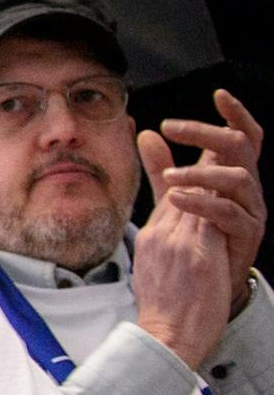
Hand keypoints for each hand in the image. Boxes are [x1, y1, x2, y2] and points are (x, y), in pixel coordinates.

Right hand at [130, 149, 227, 368]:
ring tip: (229, 144)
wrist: (165, 338)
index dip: (185, 168)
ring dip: (213, 169)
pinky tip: (234, 178)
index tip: (200, 146)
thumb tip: (164, 220)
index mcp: (151, 238)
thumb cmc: (165, 310)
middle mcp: (161, 235)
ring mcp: (177, 243)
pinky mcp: (197, 253)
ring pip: (198, 194)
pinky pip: (212, 214)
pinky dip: (220, 194)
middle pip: (182, 187)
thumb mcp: (156, 268)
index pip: (170, 194)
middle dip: (202, 159)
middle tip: (217, 129)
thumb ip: (163, 250)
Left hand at [143, 89, 264, 314]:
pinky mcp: (245, 238)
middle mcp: (246, 192)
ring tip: (171, 176)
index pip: (241, 139)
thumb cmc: (189, 246)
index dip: (236, 115)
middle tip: (173, 127)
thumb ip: (162, 168)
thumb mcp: (173, 199)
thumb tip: (146, 133)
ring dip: (201, 172)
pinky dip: (203, 203)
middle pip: (241, 149)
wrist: (194, 298)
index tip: (219, 96)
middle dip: (208, 133)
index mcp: (230, 179)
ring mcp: (249, 213)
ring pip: (238, 178)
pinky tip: (179, 198)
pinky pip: (230, 213)